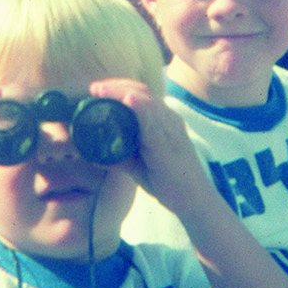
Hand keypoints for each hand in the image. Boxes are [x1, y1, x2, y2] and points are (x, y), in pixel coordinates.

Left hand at [88, 78, 210, 219]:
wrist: (194, 200)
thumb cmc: (168, 181)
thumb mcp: (138, 166)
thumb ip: (120, 158)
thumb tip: (94, 156)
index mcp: (163, 121)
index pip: (142, 94)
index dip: (119, 87)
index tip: (97, 89)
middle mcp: (169, 120)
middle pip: (143, 92)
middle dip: (116, 86)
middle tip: (94, 87)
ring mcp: (171, 131)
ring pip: (147, 102)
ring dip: (122, 93)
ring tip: (102, 90)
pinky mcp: (170, 145)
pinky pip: (155, 122)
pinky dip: (141, 109)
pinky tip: (129, 100)